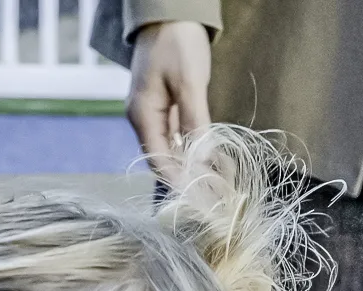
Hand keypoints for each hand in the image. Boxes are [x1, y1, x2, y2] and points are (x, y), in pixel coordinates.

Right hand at [126, 19, 212, 184]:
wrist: (169, 10)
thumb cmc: (176, 41)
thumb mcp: (189, 82)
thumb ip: (194, 122)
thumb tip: (201, 159)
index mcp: (142, 116)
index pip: (158, 162)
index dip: (179, 183)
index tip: (202, 198)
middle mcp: (144, 120)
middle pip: (165, 160)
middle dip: (190, 179)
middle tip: (217, 195)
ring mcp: (154, 114)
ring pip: (174, 150)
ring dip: (195, 166)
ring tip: (220, 182)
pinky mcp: (165, 107)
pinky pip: (179, 136)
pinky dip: (195, 149)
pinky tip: (214, 159)